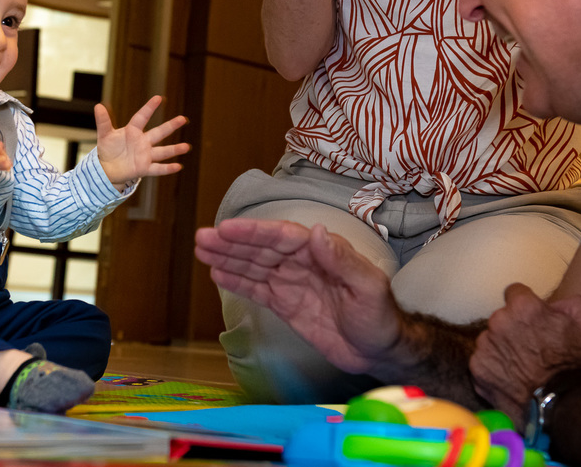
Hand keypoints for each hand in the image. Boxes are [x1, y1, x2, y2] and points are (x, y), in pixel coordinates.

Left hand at [95, 95, 188, 188]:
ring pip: (162, 151)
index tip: (158, 98)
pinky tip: (178, 166)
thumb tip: (98, 105)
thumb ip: (103, 121)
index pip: (142, 117)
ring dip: (174, 149)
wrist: (107, 168)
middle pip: (158, 133)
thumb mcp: (104, 135)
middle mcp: (142, 142)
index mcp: (133, 131)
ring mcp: (145, 155)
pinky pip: (158, 168)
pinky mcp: (144, 168)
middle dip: (171, 126)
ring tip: (186, 146)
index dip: (149, 108)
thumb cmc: (108, 149)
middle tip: (183, 119)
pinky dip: (167, 168)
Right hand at [196, 219, 403, 374]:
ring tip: (201, 249)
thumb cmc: (379, 316)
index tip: (227, 228)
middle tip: (201, 237)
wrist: (378, 351)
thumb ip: (342, 260)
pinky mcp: (285, 305)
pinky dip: (237, 281)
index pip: (282, 236)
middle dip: (231, 243)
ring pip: (254, 266)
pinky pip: (257, 289)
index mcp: (321, 252)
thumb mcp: (367, 287)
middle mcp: (302, 263)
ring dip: (228, 257)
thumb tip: (317, 231)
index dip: (254, 232)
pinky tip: (218, 272)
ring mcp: (292, 283)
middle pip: (261, 249)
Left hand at [469, 283, 580, 425]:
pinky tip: (514, 380)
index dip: (527, 306)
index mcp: (524, 307)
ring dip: (504, 349)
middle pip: (502, 318)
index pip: (515, 292)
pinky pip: (484, 363)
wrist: (566, 410)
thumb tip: (555, 305)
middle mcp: (499, 322)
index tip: (534, 319)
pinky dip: (496, 370)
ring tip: (524, 367)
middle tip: (533, 347)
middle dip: (515, 328)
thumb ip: (572, 304)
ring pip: (491, 340)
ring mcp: (486, 347)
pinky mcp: (479, 371)